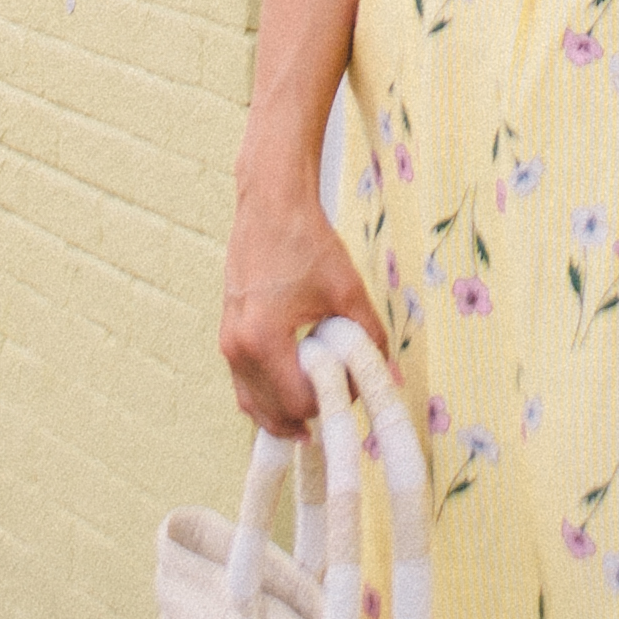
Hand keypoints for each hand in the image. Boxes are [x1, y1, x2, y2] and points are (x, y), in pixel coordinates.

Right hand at [221, 153, 387, 435]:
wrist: (271, 202)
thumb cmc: (306, 241)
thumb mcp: (347, 291)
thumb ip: (369, 337)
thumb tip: (390, 375)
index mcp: (262, 340)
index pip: (298, 402)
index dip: (330, 401)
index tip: (353, 386)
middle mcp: (237, 347)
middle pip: (270, 411)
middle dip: (305, 415)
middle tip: (337, 405)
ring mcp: (228, 340)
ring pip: (251, 402)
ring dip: (282, 412)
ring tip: (316, 411)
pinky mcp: (228, 331)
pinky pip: (244, 381)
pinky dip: (266, 394)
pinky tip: (293, 390)